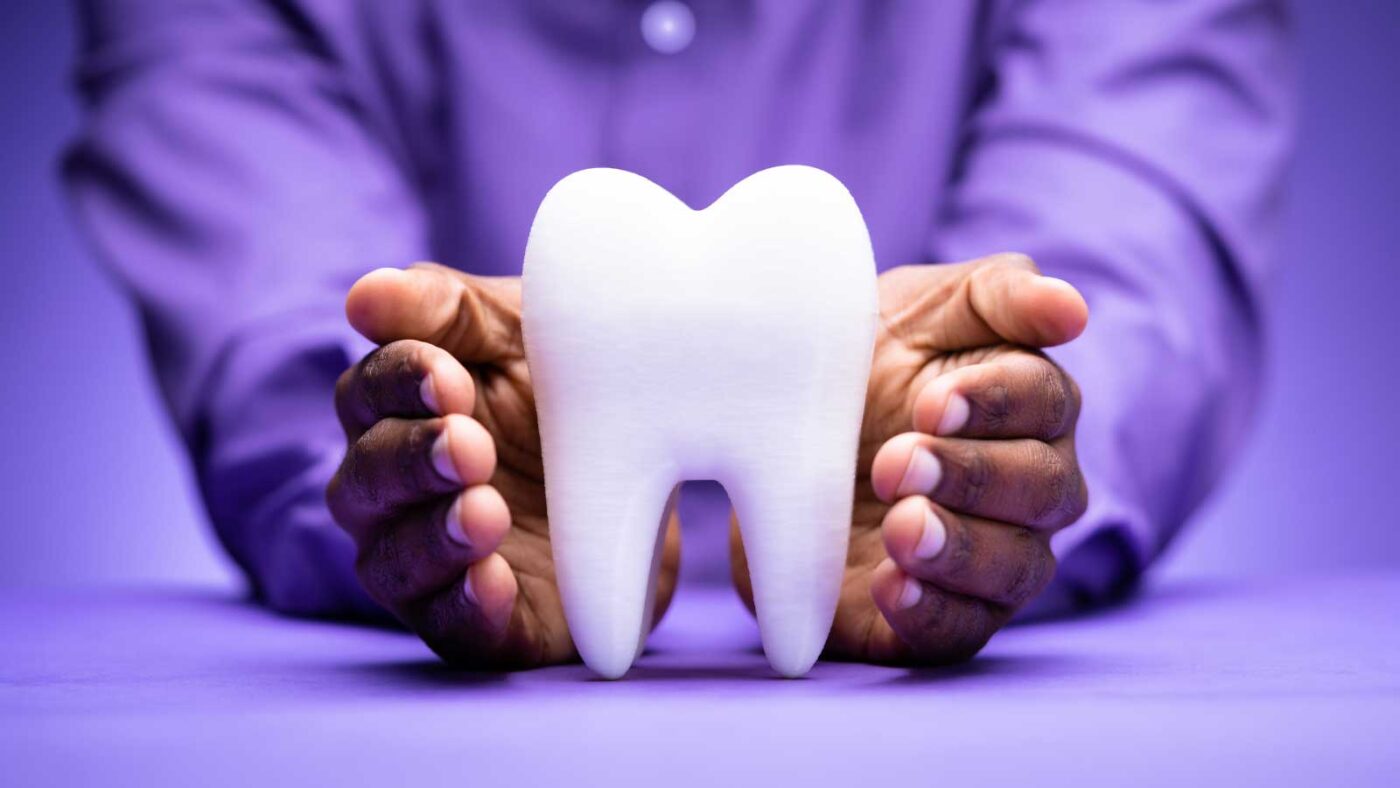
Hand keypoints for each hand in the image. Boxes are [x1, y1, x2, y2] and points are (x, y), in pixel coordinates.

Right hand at [327, 263, 680, 667]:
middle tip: (471, 445)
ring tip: (484, 512)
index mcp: (400, 412)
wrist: (661, 472)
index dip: (398, 384)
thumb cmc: (568, 389)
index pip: (368, 394)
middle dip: (413, 461)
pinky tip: (493, 580)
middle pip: (366, 481)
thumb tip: (365, 296)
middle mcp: (397, 493)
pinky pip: (452, 627)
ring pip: (394, 561)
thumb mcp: (526, 332)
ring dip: (433, 538)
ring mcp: (434, 563)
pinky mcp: (485, 624)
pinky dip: (466, 606)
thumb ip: (451, 309)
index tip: (449, 377)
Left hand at [731, 253, 1088, 663]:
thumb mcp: (911, 309)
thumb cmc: (859, 362)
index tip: (930, 403)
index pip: (1046, 400)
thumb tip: (1072, 309)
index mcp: (1027, 403)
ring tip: (899, 529)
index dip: (995, 402)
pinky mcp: (942, 617)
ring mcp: (990, 556)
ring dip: (958, 549)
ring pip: (1015, 566)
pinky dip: (932, 613)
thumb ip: (993, 295)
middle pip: (1045, 488)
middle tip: (893, 462)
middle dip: (972, 475)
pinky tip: (892, 586)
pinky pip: (962, 631)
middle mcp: (1028, 484)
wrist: (767, 439)